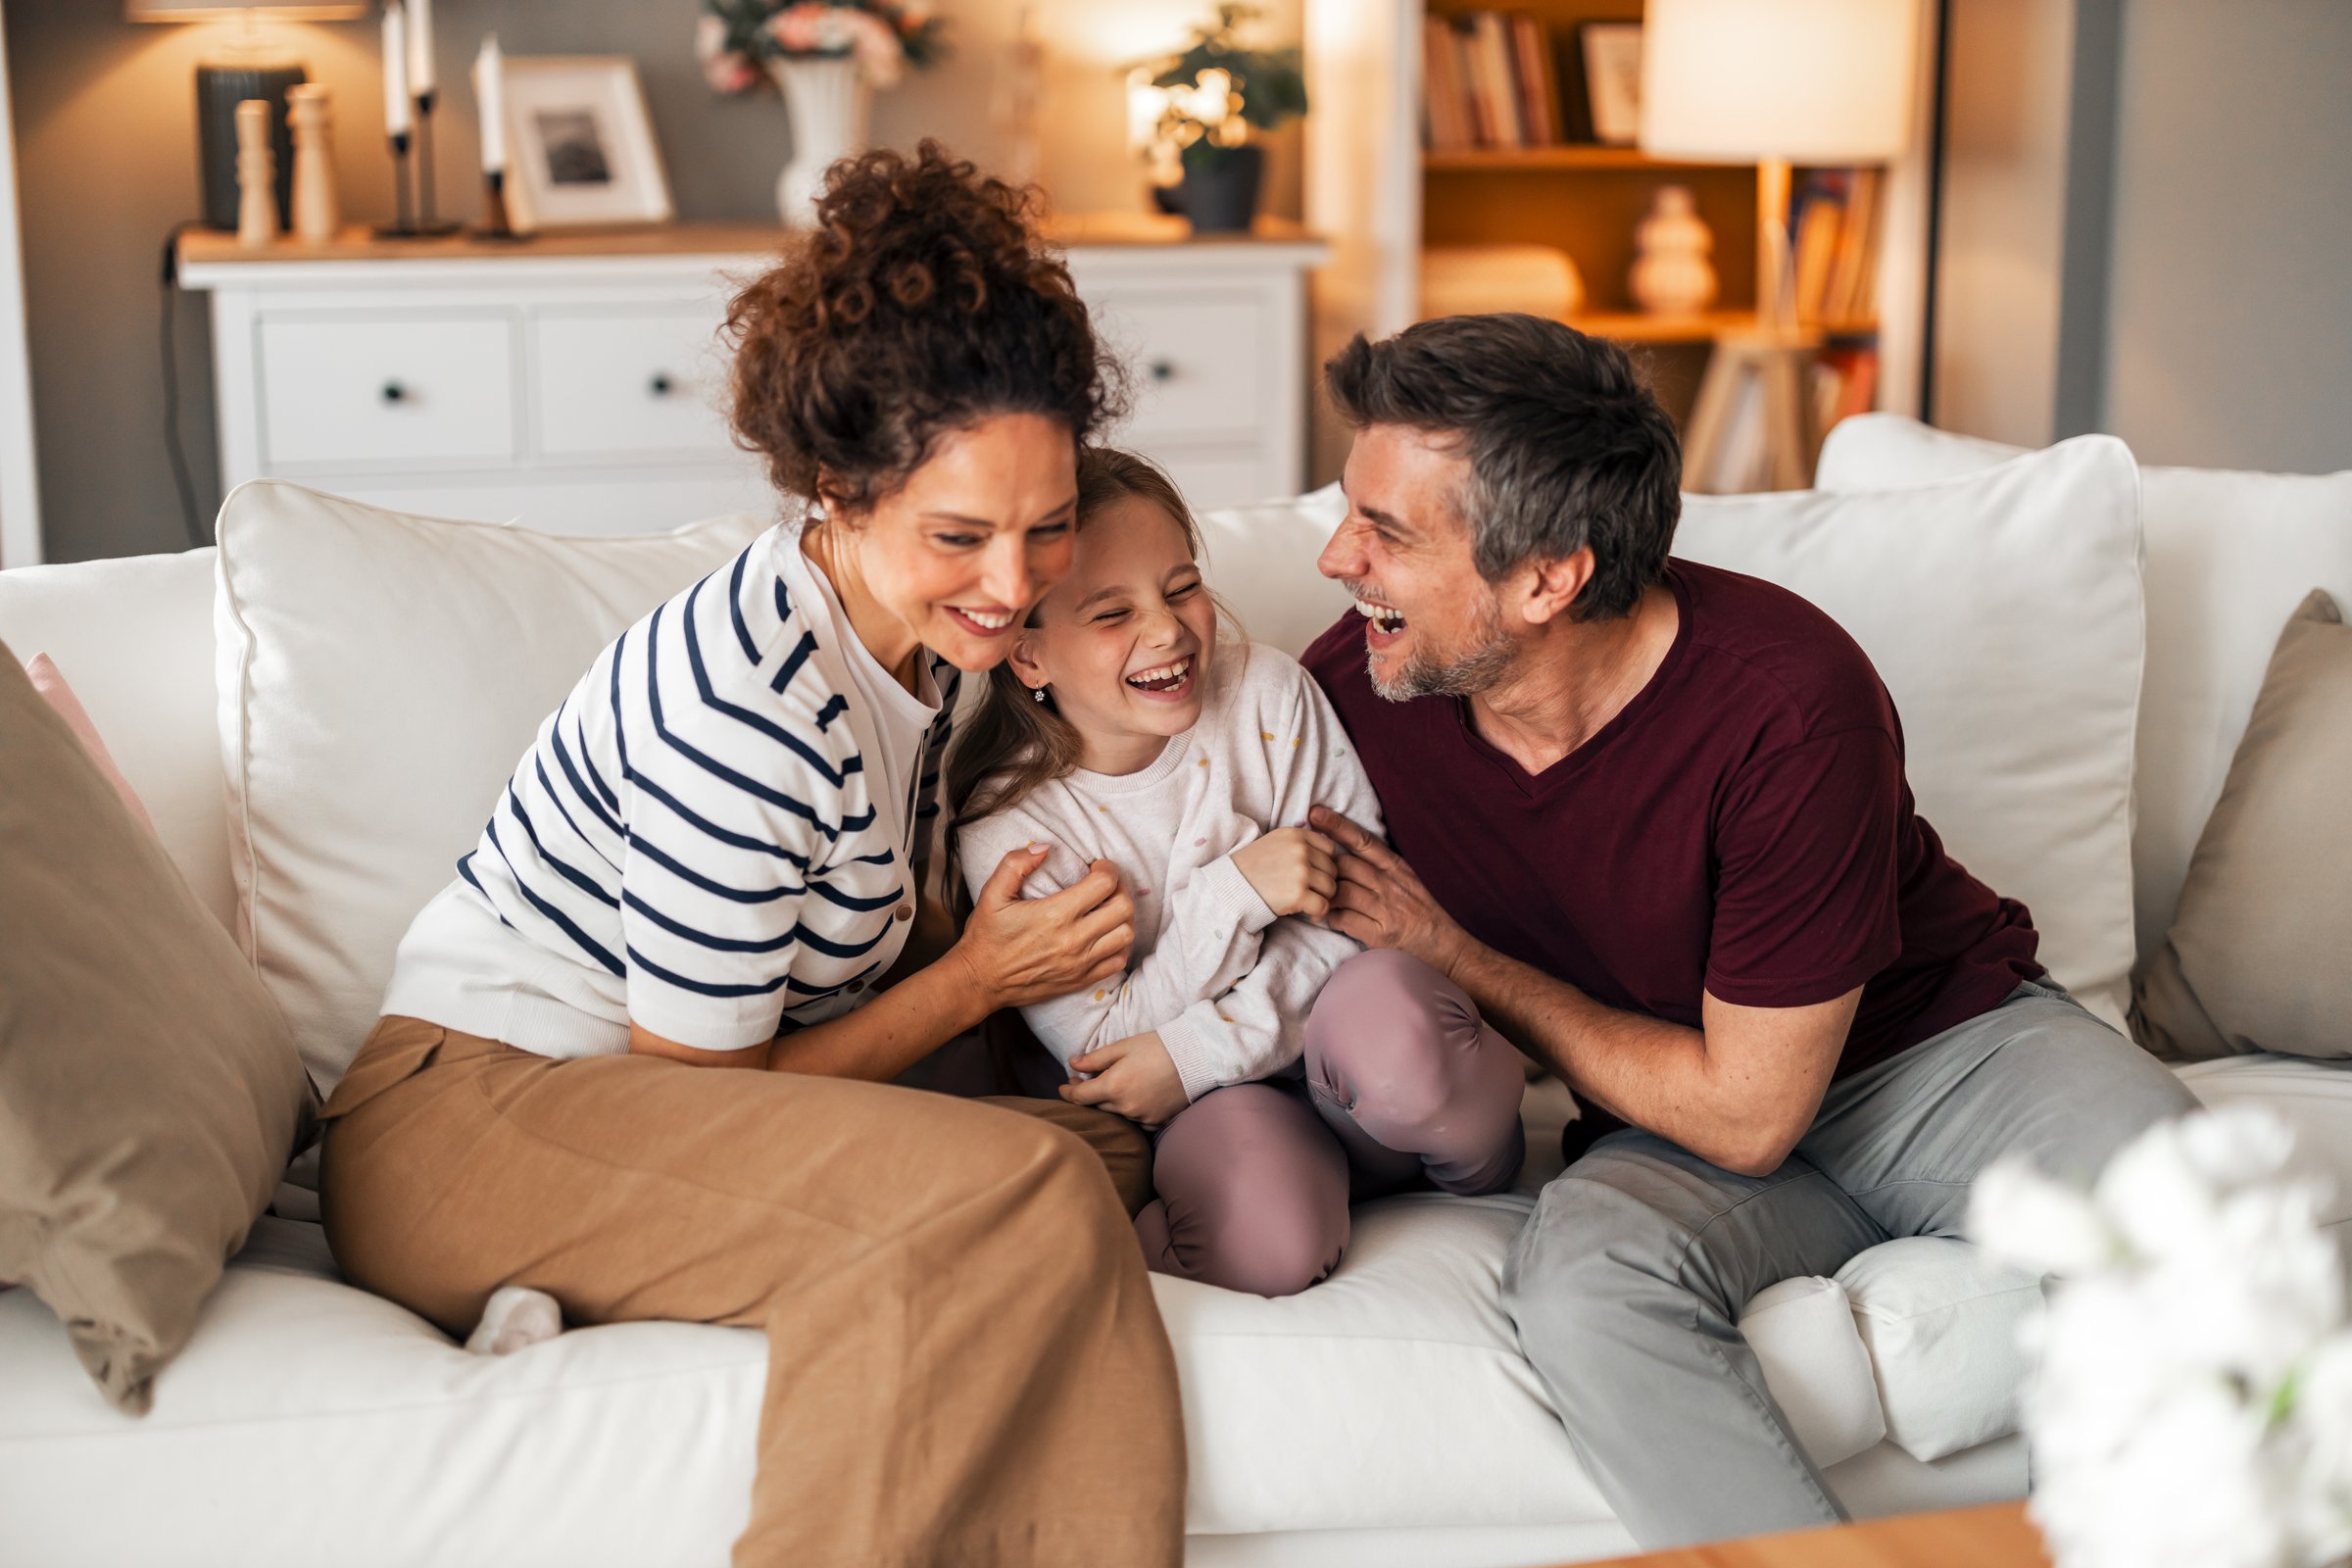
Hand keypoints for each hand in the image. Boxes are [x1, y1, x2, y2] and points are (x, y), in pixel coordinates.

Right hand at [952, 847, 1132, 1009]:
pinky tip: (1105, 935)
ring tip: (1107, 909)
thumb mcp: (992, 894)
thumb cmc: (986, 937)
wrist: (980, 981)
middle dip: (1120, 888)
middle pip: (1123, 908)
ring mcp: (1080, 963)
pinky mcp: (1081, 980)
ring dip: (1123, 917)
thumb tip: (1044, 847)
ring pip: (1126, 935)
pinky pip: (1118, 961)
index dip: (1107, 868)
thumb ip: (1016, 864)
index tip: (1096, 866)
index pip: (1105, 883)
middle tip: (1106, 885)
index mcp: (1055, 914)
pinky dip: (1119, 945)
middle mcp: (1073, 940)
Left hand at [1062, 1032, 1188, 1127]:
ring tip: (1112, 1087)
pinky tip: (1133, 1098)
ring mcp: (1141, 1117)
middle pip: (1096, 1106)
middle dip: (1087, 1094)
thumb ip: (1095, 1058)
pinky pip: (1135, 1121)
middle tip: (1084, 1081)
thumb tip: (1072, 1064)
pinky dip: (1129, 1112)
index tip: (1063, 1086)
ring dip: (1109, 1103)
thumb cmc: (1157, 1047)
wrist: (1195, 1057)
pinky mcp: (1156, 1122)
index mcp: (1113, 1086)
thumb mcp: (1122, 1046)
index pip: (1079, 1096)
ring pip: (1115, 1114)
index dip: (1067, 1091)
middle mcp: (1125, 1107)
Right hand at [1229, 826, 1339, 919]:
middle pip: (1332, 870)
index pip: (1329, 849)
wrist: (1231, 887)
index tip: (1314, 874)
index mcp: (1295, 835)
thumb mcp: (1275, 842)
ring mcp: (1300, 872)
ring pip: (1331, 888)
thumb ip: (1299, 843)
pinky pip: (1323, 906)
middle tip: (1311, 892)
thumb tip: (1328, 854)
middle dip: (1324, 883)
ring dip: (1323, 898)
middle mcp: (1300, 850)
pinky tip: (1309, 914)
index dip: (1324, 864)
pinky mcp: (1298, 894)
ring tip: (1309, 902)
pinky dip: (1319, 913)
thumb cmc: (1252, 867)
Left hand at [1309, 807, 1474, 977]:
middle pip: (1345, 865)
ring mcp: (1385, 910)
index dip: (1337, 825)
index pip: (1362, 841)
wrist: (1446, 946)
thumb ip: (1382, 867)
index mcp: (1397, 868)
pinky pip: (1343, 920)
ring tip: (1312, 896)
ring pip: (1340, 892)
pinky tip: (1327, 917)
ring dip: (1322, 894)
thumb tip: (1348, 853)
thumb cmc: (1423, 912)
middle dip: (1322, 866)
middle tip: (1306, 868)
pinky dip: (1331, 918)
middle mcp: (1391, 885)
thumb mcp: (1408, 880)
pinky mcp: (1380, 934)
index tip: (1315, 813)